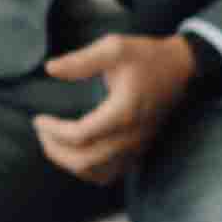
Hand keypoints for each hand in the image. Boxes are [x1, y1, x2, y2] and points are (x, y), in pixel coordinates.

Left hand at [32, 28, 204, 181]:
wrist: (182, 69)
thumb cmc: (148, 57)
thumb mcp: (115, 48)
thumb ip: (81, 60)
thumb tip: (51, 69)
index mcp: (123, 113)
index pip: (80, 136)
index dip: (53, 131)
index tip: (39, 119)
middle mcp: (130, 136)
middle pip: (84, 161)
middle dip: (56, 150)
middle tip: (42, 132)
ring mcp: (136, 146)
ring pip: (96, 173)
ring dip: (69, 163)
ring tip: (54, 144)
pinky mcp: (138, 150)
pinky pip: (109, 174)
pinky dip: (88, 171)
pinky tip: (77, 154)